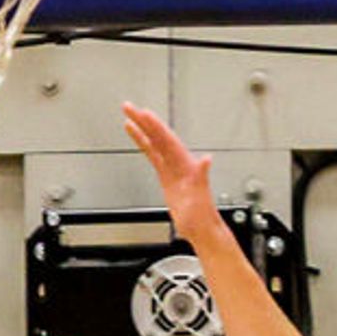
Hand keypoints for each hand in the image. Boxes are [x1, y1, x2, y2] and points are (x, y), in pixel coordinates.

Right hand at [118, 101, 220, 236]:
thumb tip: (207, 160)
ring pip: (154, 143)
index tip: (143, 114)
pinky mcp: (166, 175)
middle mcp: (179, 162)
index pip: (167, 140)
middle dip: (144, 121)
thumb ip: (202, 176)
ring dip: (142, 129)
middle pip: (158, 136)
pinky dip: (143, 144)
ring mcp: (172, 168)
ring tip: (129, 115)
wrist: (200, 228)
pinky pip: (152, 155)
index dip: (155, 126)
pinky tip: (136, 136)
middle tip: (129, 107)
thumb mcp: (201, 195)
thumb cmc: (201, 215)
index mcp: (186, 164)